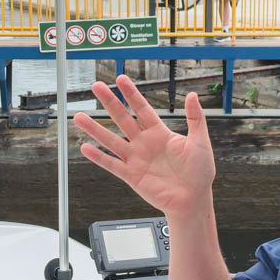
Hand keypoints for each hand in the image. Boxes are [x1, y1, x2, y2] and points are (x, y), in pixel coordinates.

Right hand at [73, 76, 213, 215]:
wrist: (194, 200)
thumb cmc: (200, 172)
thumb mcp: (200, 142)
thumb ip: (195, 118)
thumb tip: (192, 95)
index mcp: (160, 133)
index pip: (142, 108)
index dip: (131, 94)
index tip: (120, 79)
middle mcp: (145, 143)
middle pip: (123, 118)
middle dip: (109, 102)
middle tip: (96, 87)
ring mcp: (136, 159)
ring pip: (111, 140)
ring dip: (95, 129)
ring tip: (79, 117)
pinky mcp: (131, 176)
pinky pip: (112, 165)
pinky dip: (98, 157)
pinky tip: (86, 148)